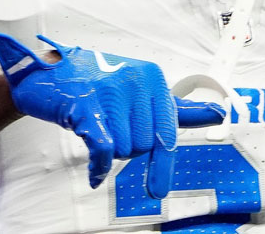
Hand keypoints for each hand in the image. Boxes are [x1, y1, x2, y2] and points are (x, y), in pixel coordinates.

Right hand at [0, 33, 224, 196]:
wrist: (46, 75)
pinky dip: (99, 166)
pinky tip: (95, 173)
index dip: (162, 164)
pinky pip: (104, 148)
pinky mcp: (86, 105)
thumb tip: (218, 113)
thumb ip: (178, 107)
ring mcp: (110, 91)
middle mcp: (135, 80)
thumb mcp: (141, 91)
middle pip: (144, 144)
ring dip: (110, 151)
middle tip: (109, 134)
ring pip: (124, 147)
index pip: (167, 130)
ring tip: (97, 131)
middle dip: (127, 149)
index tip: (157, 189)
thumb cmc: (97, 84)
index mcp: (152, 77)